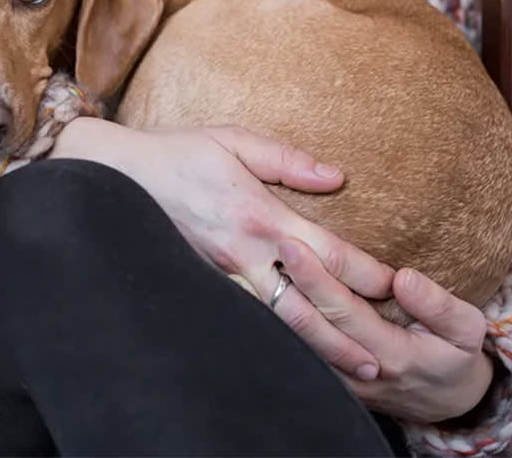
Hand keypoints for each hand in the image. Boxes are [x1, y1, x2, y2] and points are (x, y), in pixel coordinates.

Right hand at [50, 117, 395, 379]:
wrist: (116, 177)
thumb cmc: (177, 153)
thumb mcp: (233, 140)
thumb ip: (287, 159)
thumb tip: (336, 177)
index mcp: (260, 215)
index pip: (328, 253)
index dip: (367, 273)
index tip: (396, 285)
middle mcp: (246, 254)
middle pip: (311, 302)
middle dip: (352, 330)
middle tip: (388, 355)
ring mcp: (224, 275)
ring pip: (282, 323)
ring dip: (322, 349)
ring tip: (356, 371)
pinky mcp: (206, 284)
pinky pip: (250, 321)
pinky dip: (281, 343)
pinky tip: (301, 359)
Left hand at [274, 238, 493, 422]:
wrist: (448, 404)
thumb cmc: (456, 356)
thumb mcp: (468, 331)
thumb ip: (439, 306)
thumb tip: (403, 278)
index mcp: (393, 354)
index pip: (344, 312)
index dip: (316, 279)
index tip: (294, 246)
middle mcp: (359, 370)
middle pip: (312, 325)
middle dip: (290, 283)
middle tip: (275, 243)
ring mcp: (341, 378)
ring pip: (298, 341)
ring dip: (280, 301)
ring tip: (267, 262)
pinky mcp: (331, 379)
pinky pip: (300, 348)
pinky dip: (282, 320)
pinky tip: (270, 290)